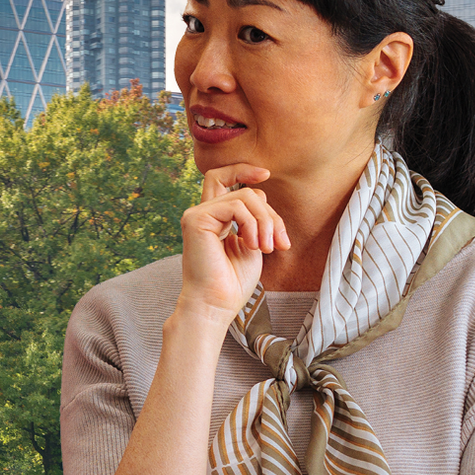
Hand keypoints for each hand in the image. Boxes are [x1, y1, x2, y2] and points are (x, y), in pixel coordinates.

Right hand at [176, 163, 286, 319]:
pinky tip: (253, 245)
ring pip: (244, 196)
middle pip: (243, 190)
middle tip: (279, 243)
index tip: (266, 174)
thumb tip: (261, 193)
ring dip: (265, 222)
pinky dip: (252, 224)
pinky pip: (235, 206)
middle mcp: (202, 213)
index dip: (243, 170)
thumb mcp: (253, 243)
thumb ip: (256, 219)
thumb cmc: (233, 282)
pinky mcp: (195, 219)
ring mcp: (196, 214)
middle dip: (270, 214)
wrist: (216, 304)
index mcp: (213, 218)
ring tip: (266, 248)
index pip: (223, 178)